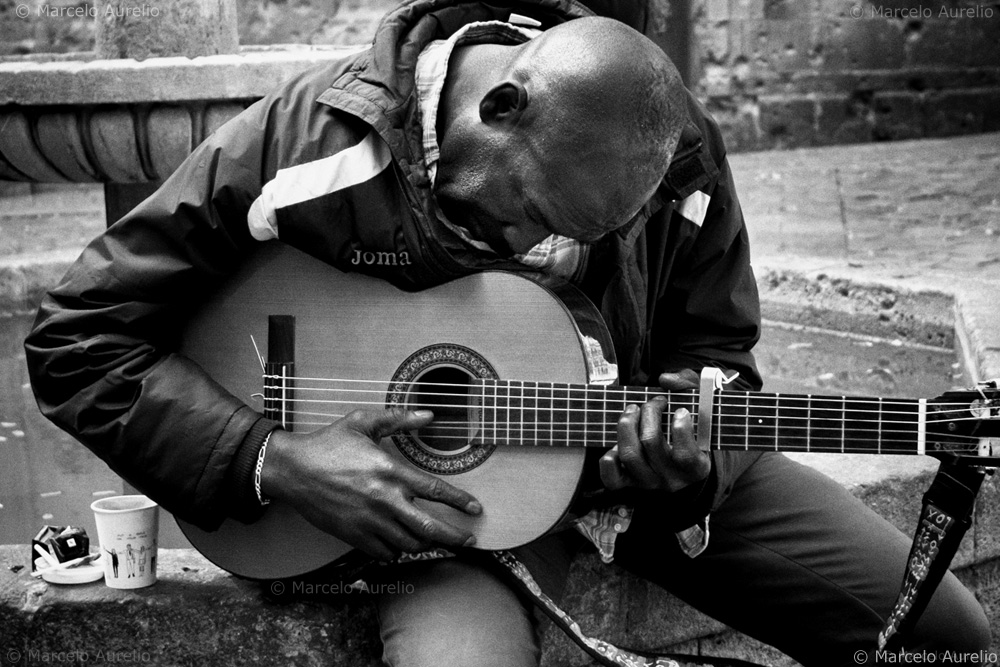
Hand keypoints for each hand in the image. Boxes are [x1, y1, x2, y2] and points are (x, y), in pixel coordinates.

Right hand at [259, 408, 481, 560]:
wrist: (293, 469)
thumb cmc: (329, 444)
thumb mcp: (364, 423)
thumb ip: (399, 419)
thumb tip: (429, 414)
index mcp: (391, 471)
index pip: (436, 491)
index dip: (460, 502)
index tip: (475, 509)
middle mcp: (385, 500)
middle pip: (430, 528)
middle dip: (454, 538)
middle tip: (469, 541)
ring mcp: (369, 521)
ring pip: (409, 544)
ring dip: (426, 545)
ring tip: (436, 541)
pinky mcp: (354, 536)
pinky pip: (385, 553)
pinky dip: (398, 552)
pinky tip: (402, 545)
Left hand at [599, 370, 710, 492]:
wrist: (684, 459)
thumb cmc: (692, 425)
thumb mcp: (700, 404)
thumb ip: (688, 386)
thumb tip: (665, 379)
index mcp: (696, 467)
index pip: (685, 454)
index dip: (680, 429)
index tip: (680, 410)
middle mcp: (672, 479)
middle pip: (651, 443)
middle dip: (650, 414)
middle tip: (655, 402)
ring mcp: (649, 482)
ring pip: (629, 454)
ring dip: (627, 425)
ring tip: (632, 410)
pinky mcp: (630, 483)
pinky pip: (612, 478)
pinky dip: (608, 461)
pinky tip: (615, 444)